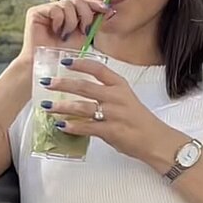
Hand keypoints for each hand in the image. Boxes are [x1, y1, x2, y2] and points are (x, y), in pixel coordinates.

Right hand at [16, 0, 113, 63]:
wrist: (47, 67)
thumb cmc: (63, 57)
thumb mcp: (83, 38)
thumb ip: (92, 23)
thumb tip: (108, 11)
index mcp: (70, 16)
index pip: (84, 3)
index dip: (95, 4)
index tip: (106, 10)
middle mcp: (58, 10)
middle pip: (78, 0)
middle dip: (85, 15)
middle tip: (83, 30)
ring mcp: (47, 10)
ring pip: (68, 4)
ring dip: (71, 22)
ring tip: (65, 36)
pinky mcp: (36, 12)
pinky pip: (55, 9)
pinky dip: (59, 21)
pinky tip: (56, 32)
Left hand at [39, 56, 179, 163]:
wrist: (156, 140)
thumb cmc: (140, 121)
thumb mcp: (126, 100)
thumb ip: (106, 94)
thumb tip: (81, 93)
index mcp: (120, 86)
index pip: (98, 68)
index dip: (80, 63)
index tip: (64, 61)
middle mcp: (116, 97)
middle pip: (84, 86)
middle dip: (63, 84)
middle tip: (46, 82)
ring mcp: (113, 114)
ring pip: (82, 107)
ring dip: (62, 107)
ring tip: (47, 107)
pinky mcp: (111, 131)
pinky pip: (87, 127)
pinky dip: (72, 127)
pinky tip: (61, 126)